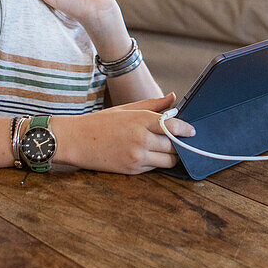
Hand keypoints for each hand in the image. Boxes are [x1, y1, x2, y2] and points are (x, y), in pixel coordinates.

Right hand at [54, 93, 194, 174]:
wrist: (76, 141)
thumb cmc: (101, 122)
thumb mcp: (126, 109)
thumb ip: (152, 105)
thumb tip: (173, 97)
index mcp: (139, 120)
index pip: (172, 126)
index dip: (186, 129)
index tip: (191, 131)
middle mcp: (140, 139)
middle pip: (174, 145)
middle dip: (179, 143)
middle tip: (180, 140)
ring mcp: (136, 156)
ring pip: (168, 160)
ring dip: (171, 155)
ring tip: (166, 149)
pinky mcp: (132, 170)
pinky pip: (155, 168)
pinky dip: (157, 162)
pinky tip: (151, 155)